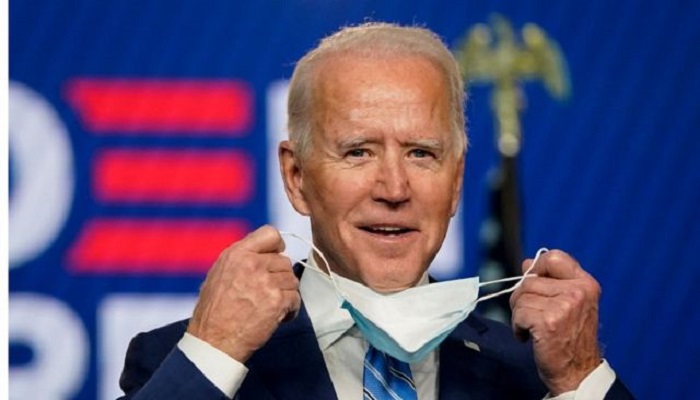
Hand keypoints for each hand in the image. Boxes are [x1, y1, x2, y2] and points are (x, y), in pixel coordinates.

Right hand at [187, 225, 300, 361]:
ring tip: (271, 305)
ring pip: (292, 279)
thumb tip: (265, 253)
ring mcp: (266, 282)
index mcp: (237, 254)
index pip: (270, 233)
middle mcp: (252, 264)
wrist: (214, 340)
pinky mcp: (277, 301)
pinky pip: (295, 298)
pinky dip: (290, 309)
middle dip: (280, 277)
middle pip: (284, 261)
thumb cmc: (214, 310)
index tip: (274, 257)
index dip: (276, 246)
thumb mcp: (220, 273)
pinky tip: (277, 316)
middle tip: (268, 292)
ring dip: (286, 293)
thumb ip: (242, 258)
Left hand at [510, 250, 601, 394]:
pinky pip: (518, 314)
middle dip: (523, 298)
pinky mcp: (549, 321)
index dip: (536, 268)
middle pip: (530, 280)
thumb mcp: (568, 304)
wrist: (577, 373)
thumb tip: (526, 263)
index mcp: (585, 283)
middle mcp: (578, 292)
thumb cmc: (569, 339)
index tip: (534, 283)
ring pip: (521, 296)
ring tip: (533, 328)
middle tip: (532, 316)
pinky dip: (518, 327)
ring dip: (519, 315)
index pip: (553, 257)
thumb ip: (550, 282)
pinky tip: (530, 337)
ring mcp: (565, 306)